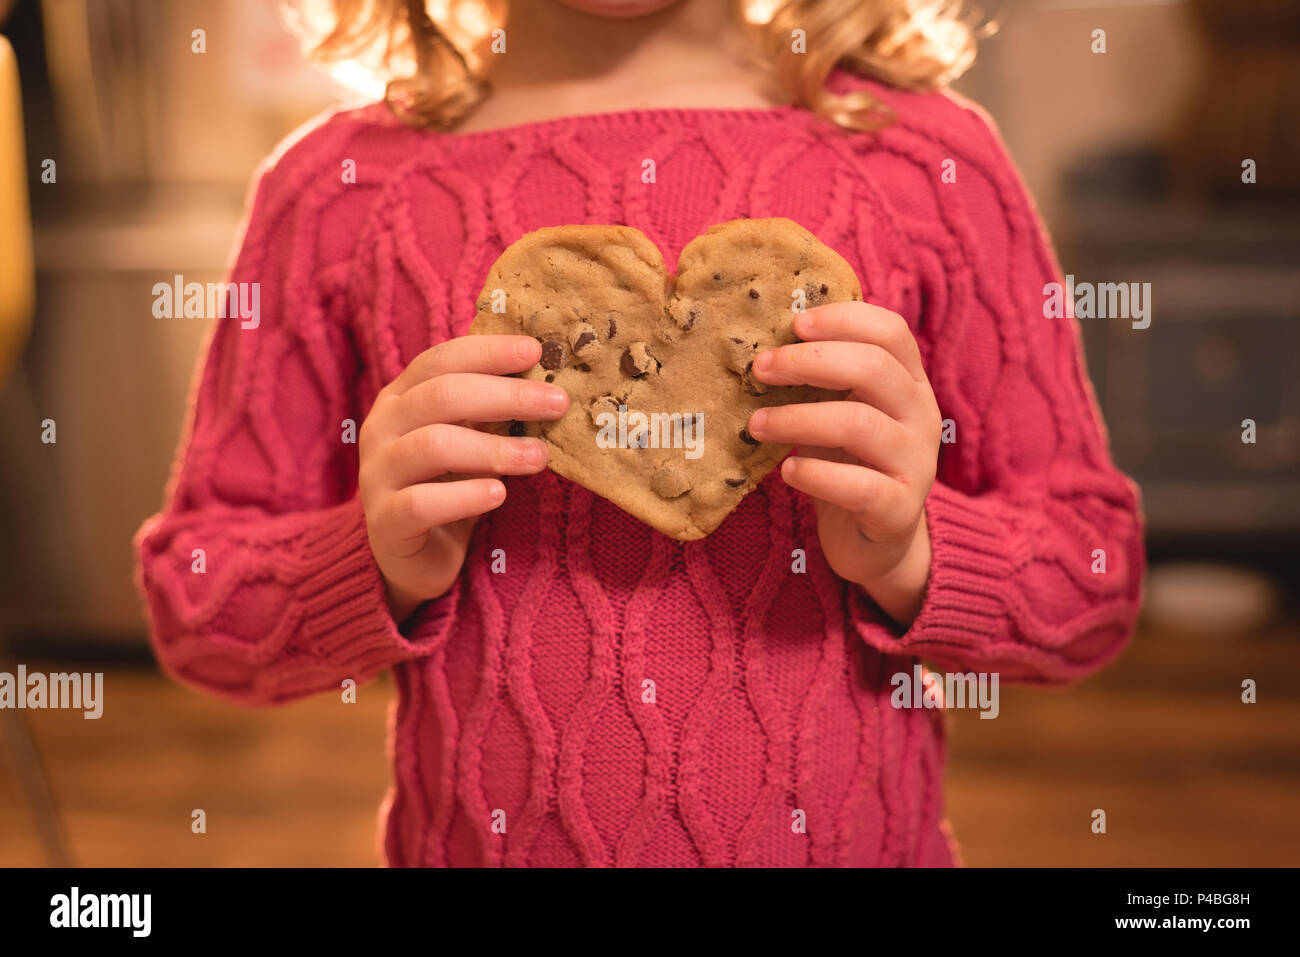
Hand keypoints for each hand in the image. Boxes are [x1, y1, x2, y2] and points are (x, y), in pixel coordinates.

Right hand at [358, 335, 568, 624]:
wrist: (413, 557)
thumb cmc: (448, 486)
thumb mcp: (469, 440)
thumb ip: (492, 411)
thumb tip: (551, 382)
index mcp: (401, 398)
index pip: (441, 360)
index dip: (488, 352)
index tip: (536, 351)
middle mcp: (381, 428)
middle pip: (442, 396)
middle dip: (506, 396)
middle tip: (557, 404)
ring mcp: (377, 474)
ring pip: (433, 445)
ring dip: (494, 449)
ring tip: (539, 457)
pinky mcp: (385, 522)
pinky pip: (421, 503)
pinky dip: (465, 496)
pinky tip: (499, 494)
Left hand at [745, 303, 940, 625]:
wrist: (876, 542)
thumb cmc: (848, 466)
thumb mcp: (839, 414)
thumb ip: (820, 382)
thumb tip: (764, 346)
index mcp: (911, 384)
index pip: (891, 332)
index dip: (843, 319)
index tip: (794, 323)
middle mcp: (922, 417)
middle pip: (874, 369)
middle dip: (809, 362)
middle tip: (761, 369)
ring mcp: (917, 464)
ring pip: (859, 424)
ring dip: (798, 419)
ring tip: (758, 424)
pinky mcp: (899, 510)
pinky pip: (858, 486)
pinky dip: (815, 474)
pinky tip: (787, 471)